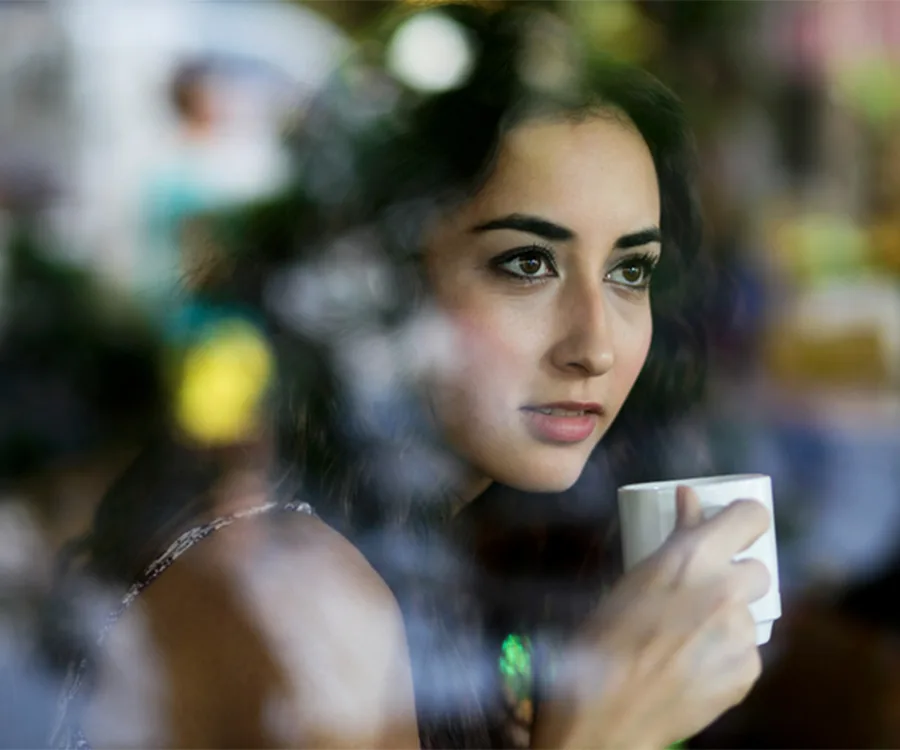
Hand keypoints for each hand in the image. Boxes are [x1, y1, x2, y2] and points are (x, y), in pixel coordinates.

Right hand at [533, 487, 770, 748]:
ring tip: (688, 637)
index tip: (732, 528)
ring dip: (728, 618)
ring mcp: (742, 635)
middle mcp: (727, 591)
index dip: (744, 520)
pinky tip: (692, 665)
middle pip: (758, 569)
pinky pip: (746, 651)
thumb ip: (674, 539)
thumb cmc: (604, 636)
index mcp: (694, 558)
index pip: (753, 517)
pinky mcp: (747, 672)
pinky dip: (726, 654)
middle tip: (702, 592)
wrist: (607, 711)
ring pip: (750, 614)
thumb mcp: (633, 578)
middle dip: (735, 577)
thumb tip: (689, 500)